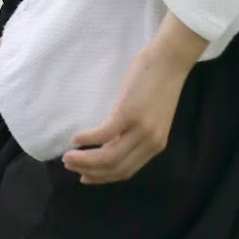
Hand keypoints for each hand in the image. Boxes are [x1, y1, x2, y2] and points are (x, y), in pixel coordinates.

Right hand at [62, 13, 207, 184]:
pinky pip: (103, 135)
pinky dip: (87, 139)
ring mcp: (141, 129)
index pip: (126, 171)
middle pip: (115, 168)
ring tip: (67, 156)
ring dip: (84, 160)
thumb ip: (134, 134)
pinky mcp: (130, 113)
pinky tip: (76, 138)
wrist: (171, 60)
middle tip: (69, 165)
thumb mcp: (150, 117)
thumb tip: (109, 145)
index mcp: (156, 144)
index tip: (85, 177)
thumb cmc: (158, 83)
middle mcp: (150, 141)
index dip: (103, 177)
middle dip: (89, 171)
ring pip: (108, 157)